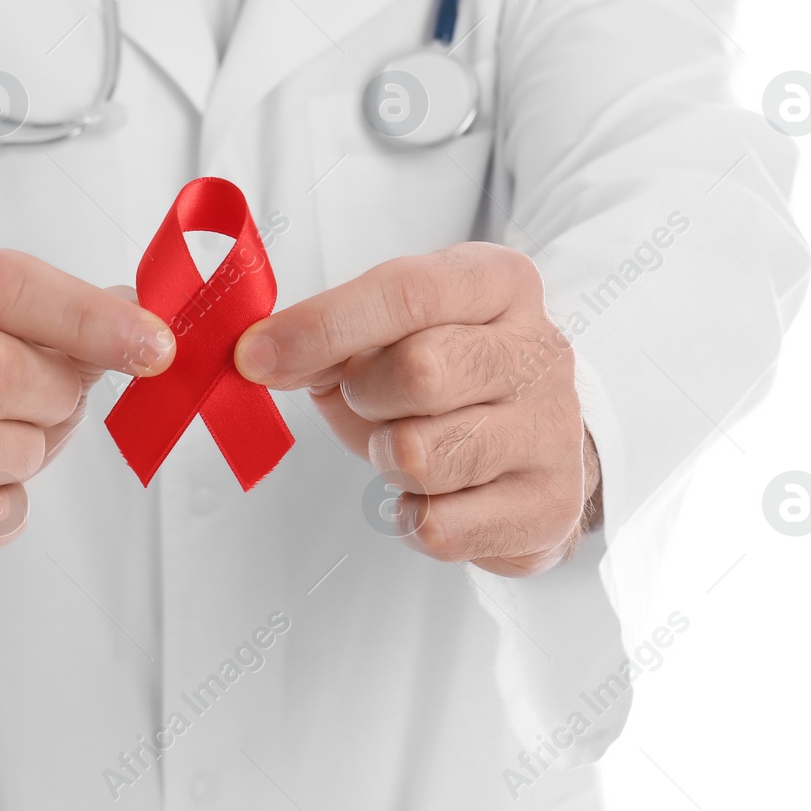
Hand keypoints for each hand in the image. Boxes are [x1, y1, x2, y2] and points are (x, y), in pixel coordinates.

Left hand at [234, 244, 599, 576]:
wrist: (531, 445)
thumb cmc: (444, 377)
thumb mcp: (387, 336)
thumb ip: (326, 339)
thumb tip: (260, 358)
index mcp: (497, 282)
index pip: (407, 292)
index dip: (322, 325)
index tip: (255, 355)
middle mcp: (540, 349)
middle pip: (423, 371)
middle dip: (366, 397)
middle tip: (368, 402)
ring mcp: (555, 430)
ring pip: (426, 456)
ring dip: (389, 459)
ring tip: (407, 445)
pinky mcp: (553, 505)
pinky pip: (441, 528)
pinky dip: (412, 517)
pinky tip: (434, 494)